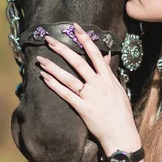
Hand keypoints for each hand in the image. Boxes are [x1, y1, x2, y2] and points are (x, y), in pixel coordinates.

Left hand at [37, 23, 140, 154]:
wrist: (121, 134)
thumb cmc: (120, 112)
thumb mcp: (117, 89)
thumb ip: (109, 72)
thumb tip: (106, 56)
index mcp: (107, 78)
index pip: (95, 53)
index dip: (84, 39)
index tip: (75, 27)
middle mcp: (98, 84)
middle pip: (78, 62)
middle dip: (62, 49)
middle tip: (48, 38)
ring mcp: (90, 96)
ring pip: (68, 78)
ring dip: (53, 67)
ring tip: (40, 59)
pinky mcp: (82, 108)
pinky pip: (66, 95)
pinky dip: (54, 85)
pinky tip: (44, 77)